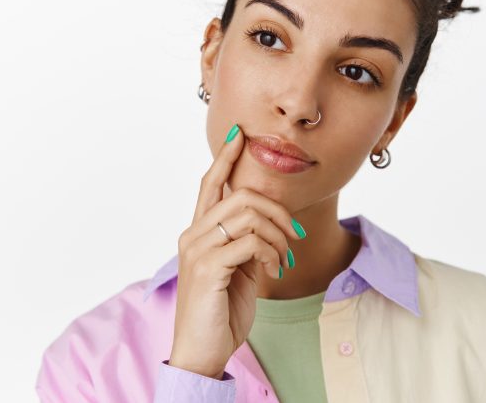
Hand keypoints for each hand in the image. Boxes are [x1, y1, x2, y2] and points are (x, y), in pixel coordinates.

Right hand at [168, 123, 306, 378]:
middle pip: (241, 196)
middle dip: (277, 211)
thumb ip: (244, 243)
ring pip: (249, 215)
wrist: (203, 350)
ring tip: (282, 260)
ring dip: (278, 236)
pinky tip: (274, 271)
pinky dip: (272, 253)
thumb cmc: (220, 311)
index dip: (224, 158)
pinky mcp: (208, 267)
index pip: (209, 184)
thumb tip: (266, 223)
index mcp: (197, 233)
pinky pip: (250, 241)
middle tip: (293, 236)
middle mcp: (192, 235)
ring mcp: (197, 250)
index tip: (239, 135)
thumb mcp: (237, 270)